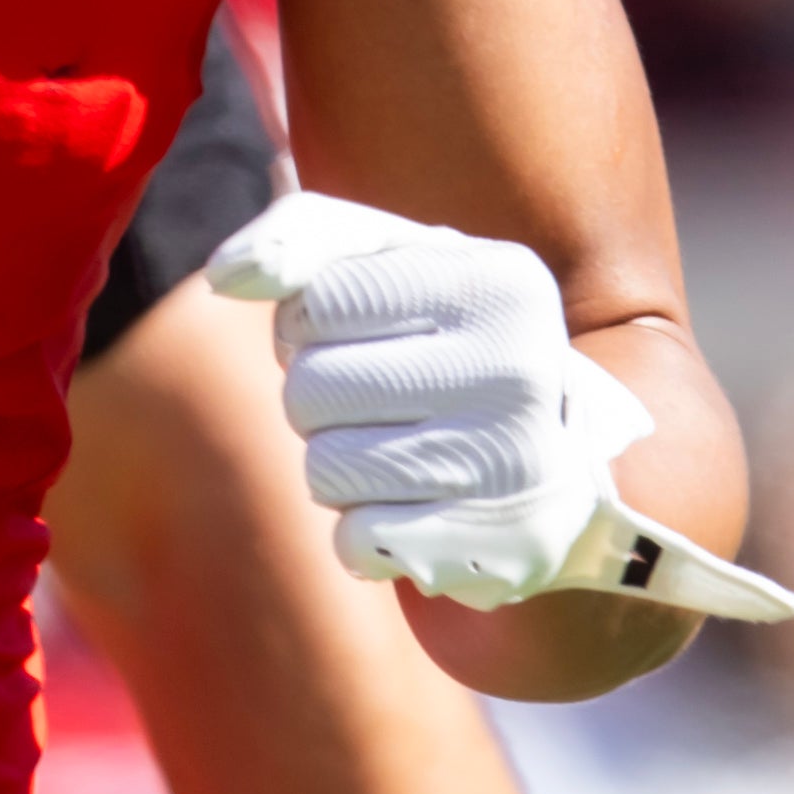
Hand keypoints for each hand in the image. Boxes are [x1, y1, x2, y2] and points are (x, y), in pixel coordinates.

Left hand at [204, 192, 793, 619]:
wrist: (567, 465)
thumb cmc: (454, 342)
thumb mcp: (401, 262)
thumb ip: (306, 238)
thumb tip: (226, 275)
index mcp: (497, 283)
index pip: (315, 303)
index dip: (312, 326)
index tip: (369, 336)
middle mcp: (518, 370)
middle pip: (308, 390)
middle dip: (323, 401)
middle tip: (387, 402)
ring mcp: (513, 469)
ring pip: (324, 471)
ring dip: (342, 467)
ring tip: (408, 451)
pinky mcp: (496, 555)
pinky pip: (354, 545)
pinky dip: (367, 533)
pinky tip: (422, 508)